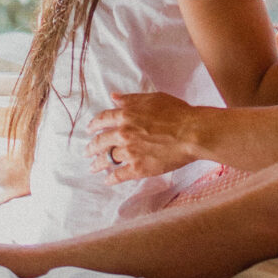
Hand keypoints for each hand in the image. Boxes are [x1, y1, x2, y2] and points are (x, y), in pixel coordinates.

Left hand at [88, 91, 203, 181]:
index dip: (94, 124)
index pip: (103, 119)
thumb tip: (114, 97)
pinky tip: (108, 181)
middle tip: (87, 151)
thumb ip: (131, 99)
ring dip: (97, 164)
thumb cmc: (176, 112)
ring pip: (107, 159)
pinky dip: (112, 179)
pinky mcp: (138, 168)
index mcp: (126, 114)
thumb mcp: (153, 99)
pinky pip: (119, 175)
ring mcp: (130, 152)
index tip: (90, 129)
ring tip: (93, 167)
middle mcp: (124, 133)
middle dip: (91, 147)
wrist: (191, 133)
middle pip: (100, 141)